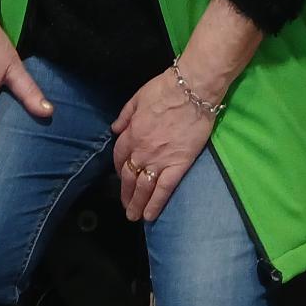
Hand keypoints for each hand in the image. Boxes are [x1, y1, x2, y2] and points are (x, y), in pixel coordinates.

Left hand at [110, 65, 216, 224]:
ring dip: (136, 203)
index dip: (119, 168)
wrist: (191, 91)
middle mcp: (142, 151)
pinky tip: (150, 215)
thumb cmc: (164, 89)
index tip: (121, 175)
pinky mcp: (178, 165)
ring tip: (134, 216)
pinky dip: (155, 204)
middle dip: (125, 193)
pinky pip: (163, 190)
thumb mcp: (137, 98)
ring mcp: (159, 160)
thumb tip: (114, 129)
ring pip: (143, 187)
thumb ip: (124, 116)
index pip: (119, 157)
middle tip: (125, 205)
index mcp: (131, 134)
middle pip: (128, 177)